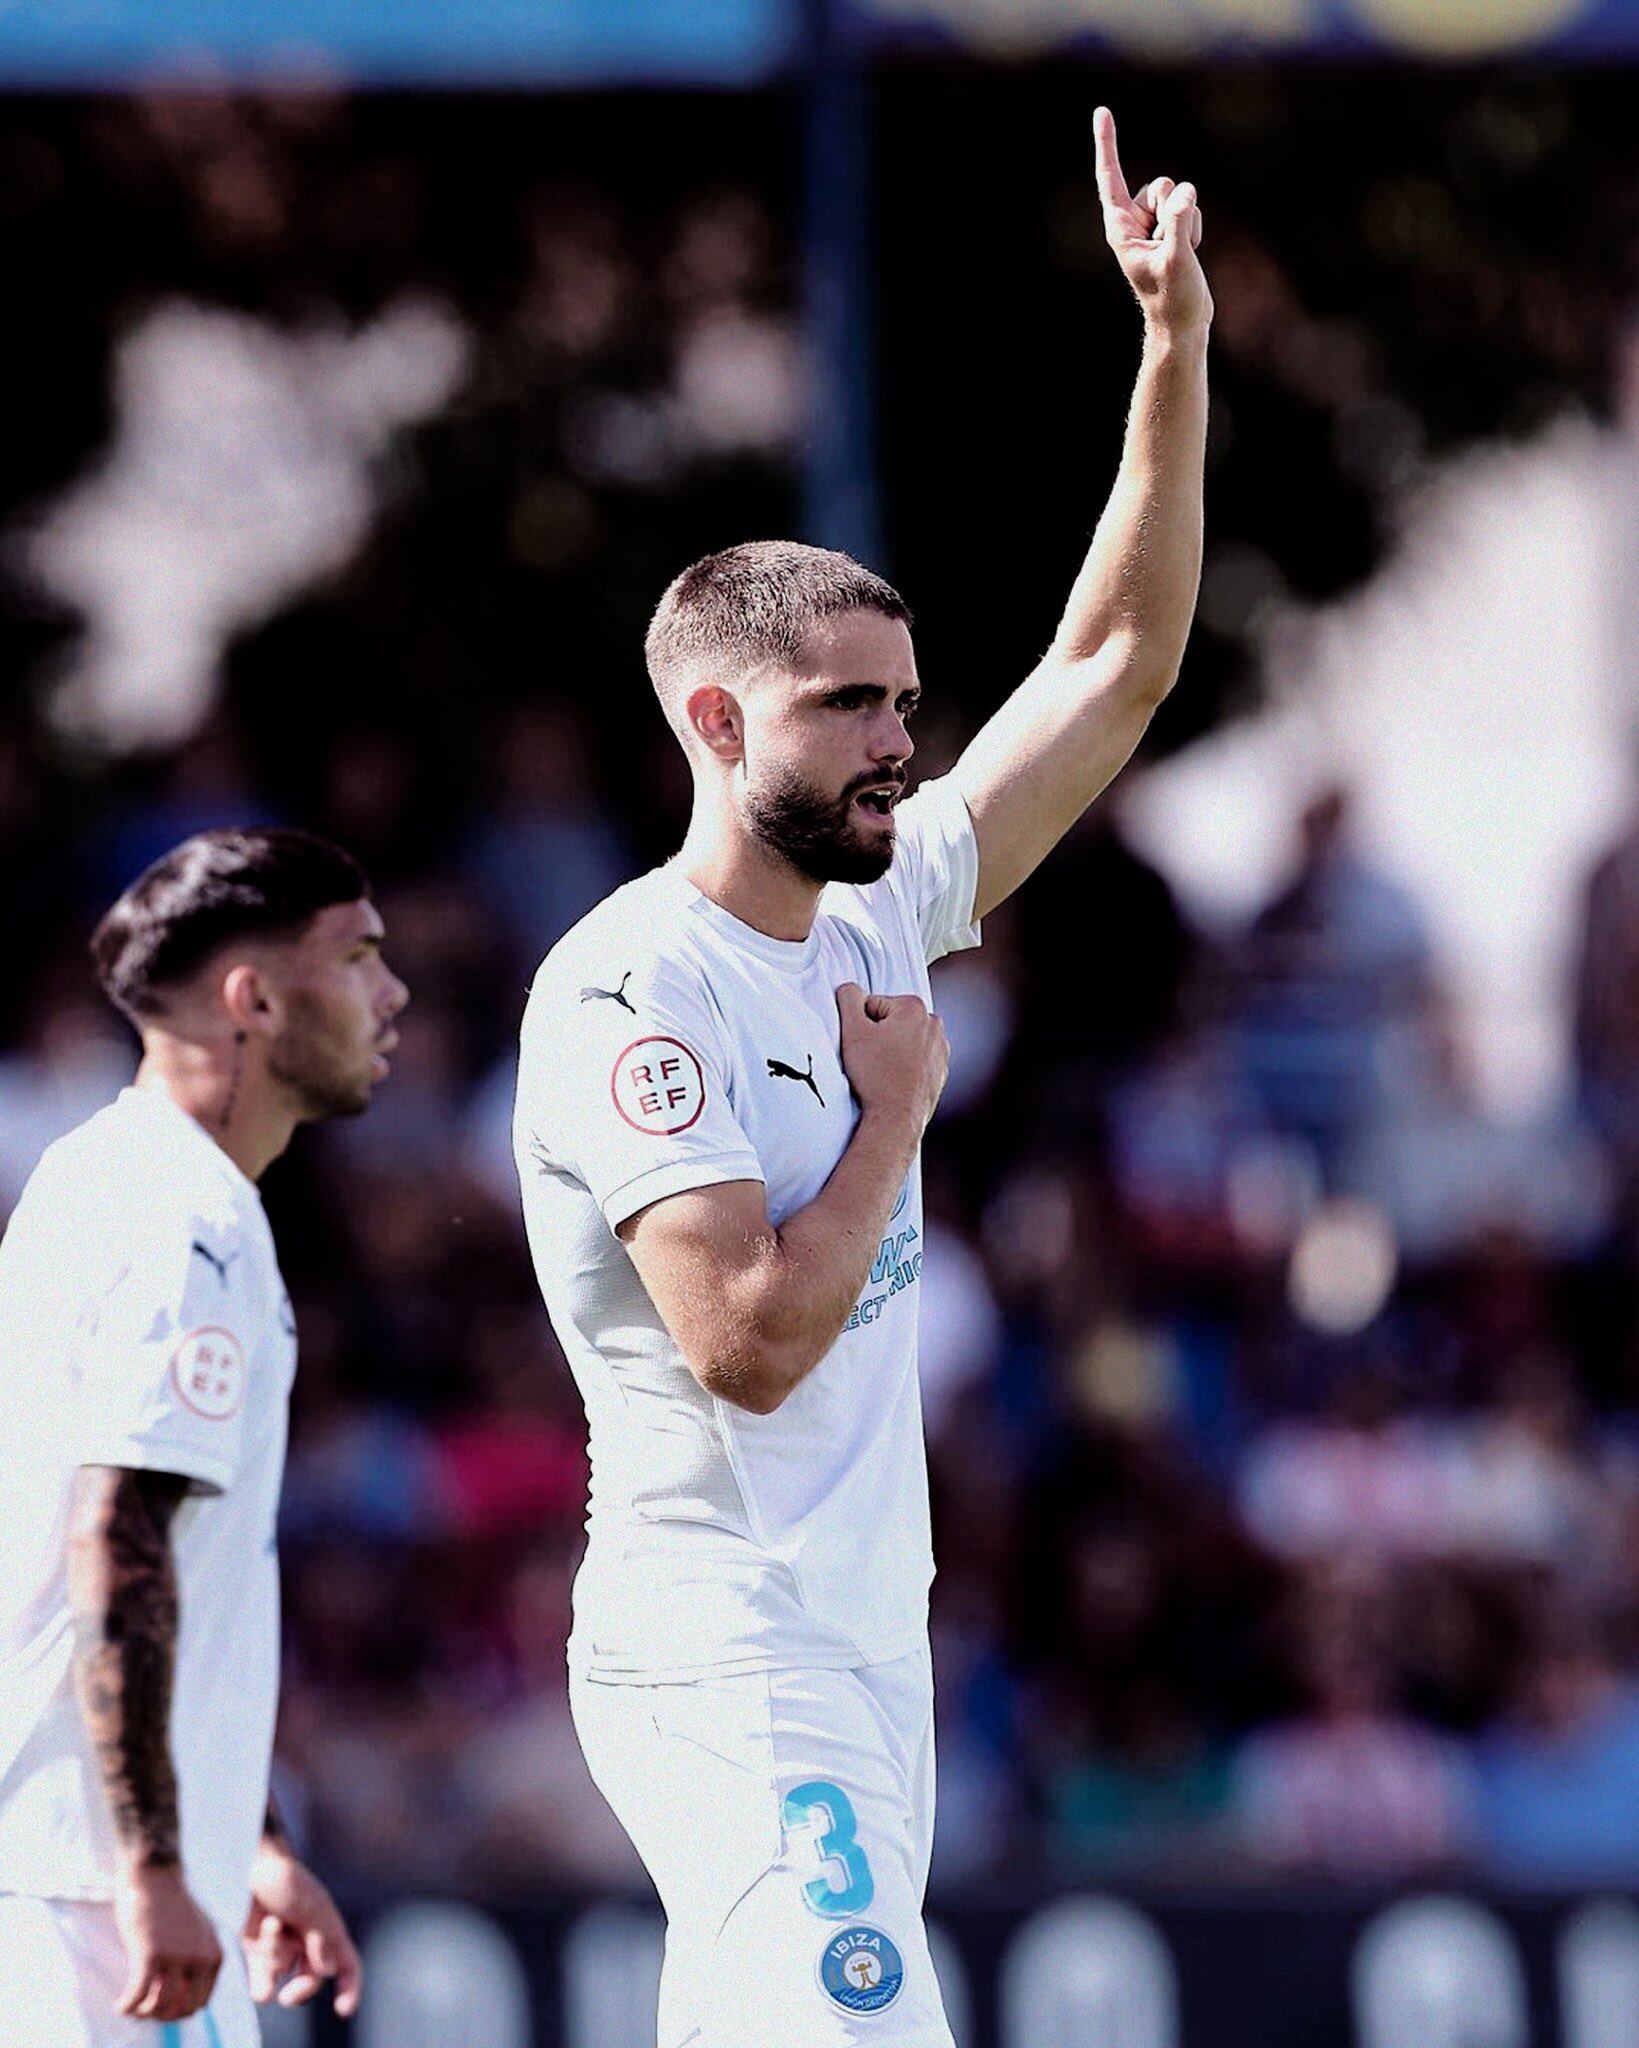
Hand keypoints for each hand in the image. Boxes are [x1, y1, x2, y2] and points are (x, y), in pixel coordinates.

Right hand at [112, 1861, 221, 2022]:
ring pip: (159, 2007)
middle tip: (144, 2009)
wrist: (155, 1875)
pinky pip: (137, 1996)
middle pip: (181, 2010)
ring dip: (142, 2013)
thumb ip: (197, 1962)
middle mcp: (200, 1958)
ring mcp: (176, 1956)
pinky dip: (127, 2006)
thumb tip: (186, 2002)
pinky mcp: (151, 1953)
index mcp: (214, 1954)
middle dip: (161, 2016)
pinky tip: (120, 2005)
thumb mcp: (196, 1935)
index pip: (200, 2003)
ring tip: (131, 2006)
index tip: (160, 2006)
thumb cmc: (171, 1906)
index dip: (178, 2011)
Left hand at [242, 1840, 362, 2016]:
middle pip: (314, 1977)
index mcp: (328, 1927)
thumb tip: (329, 1969)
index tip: (343, 2009)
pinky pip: (263, 1980)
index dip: (350, 1986)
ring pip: (285, 1974)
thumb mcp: (309, 1905)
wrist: (246, 1866)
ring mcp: (282, 1946)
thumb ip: (322, 1938)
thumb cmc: (283, 1879)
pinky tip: (262, 1987)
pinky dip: (262, 1984)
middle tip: (289, 1997)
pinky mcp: (257, 1951)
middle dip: (303, 1987)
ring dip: (275, 1957)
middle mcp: (307, 1940)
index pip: (346, 1962)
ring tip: (268, 1927)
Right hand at [836, 983, 948, 1133]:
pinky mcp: (939, 1071)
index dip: (859, 1025)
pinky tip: (893, 1081)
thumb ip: (848, 998)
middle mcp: (933, 1025)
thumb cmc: (877, 1077)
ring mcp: (940, 1050)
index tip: (862, 1046)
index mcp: (914, 1008)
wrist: (896, 1118)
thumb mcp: (852, 1030)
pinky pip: (913, 1062)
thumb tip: (850, 990)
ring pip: (901, 1042)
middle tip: (871, 1059)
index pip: (872, 1005)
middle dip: (877, 1037)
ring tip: (882, 1072)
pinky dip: (902, 1068)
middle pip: (890, 1022)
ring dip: (889, 1052)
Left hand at [1094, 105, 1211, 335]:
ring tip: (1182, 254)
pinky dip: (1195, 226)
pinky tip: (1189, 252)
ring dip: (1188, 219)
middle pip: (1159, 185)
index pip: (1111, 179)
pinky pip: (1190, 207)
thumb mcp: (1177, 261)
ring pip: (1178, 193)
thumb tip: (1184, 192)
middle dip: (1175, 208)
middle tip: (1172, 248)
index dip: (1108, 145)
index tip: (1102, 111)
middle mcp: (1133, 222)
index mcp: (1120, 229)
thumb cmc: (1173, 300)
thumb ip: (1179, 223)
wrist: (1182, 324)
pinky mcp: (1169, 229)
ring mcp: (1152, 225)